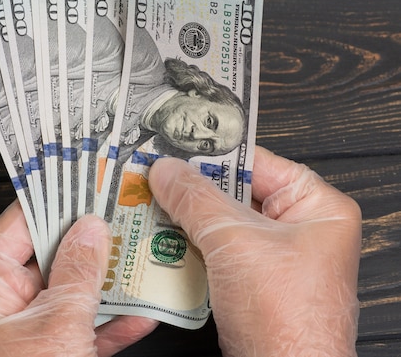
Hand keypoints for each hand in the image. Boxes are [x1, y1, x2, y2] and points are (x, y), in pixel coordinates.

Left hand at [0, 200, 157, 356]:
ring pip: (70, 294)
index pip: (11, 231)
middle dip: (84, 240)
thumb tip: (89, 229)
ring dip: (105, 280)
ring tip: (136, 252)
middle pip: (45, 260)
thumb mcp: (55, 325)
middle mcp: (2, 311)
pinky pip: (83, 330)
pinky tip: (141, 310)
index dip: (43, 203)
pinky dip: (111, 322)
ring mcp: (29, 337)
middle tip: (114, 212)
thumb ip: (75, 273)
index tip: (72, 182)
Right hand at [148, 146, 360, 356]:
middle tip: (156, 176)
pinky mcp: (252, 281)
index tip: (174, 148)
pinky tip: (162, 237)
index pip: (257, 163)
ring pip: (222, 222)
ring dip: (186, 218)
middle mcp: (300, 228)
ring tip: (152, 203)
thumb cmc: (287, 320)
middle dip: (193, 189)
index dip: (212, 155)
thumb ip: (196, 199)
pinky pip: (217, 249)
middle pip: (235, 193)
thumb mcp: (234, 242)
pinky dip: (190, 244)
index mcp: (317, 207)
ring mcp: (275, 257)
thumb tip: (167, 170)